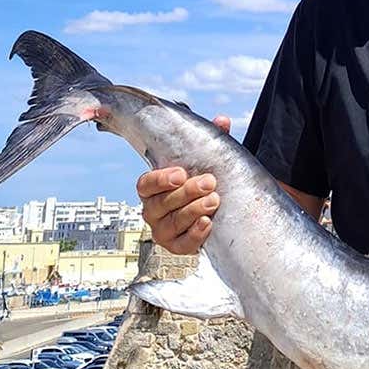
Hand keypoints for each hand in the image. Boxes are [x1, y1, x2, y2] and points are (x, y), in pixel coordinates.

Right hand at [138, 115, 229, 254]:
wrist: (217, 211)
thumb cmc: (204, 182)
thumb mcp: (207, 161)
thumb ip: (212, 139)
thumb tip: (222, 121)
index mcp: (153, 188)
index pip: (146, 184)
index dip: (160, 179)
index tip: (180, 173)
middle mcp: (153, 210)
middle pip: (161, 203)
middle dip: (186, 192)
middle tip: (209, 183)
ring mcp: (163, 230)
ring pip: (172, 223)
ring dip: (193, 211)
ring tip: (214, 201)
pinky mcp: (177, 247)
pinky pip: (181, 244)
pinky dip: (194, 235)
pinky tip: (208, 223)